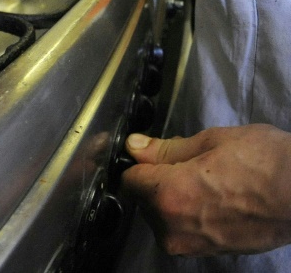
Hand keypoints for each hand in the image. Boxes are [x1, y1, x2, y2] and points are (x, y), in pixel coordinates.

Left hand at [122, 124, 290, 255]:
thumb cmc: (265, 163)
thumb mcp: (211, 141)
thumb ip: (166, 149)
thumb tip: (135, 147)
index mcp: (167, 195)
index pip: (130, 179)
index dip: (141, 163)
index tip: (153, 154)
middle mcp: (173, 227)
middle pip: (145, 200)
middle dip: (159, 181)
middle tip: (191, 165)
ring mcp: (192, 245)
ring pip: (164, 216)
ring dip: (176, 199)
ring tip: (210, 182)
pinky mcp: (210, 253)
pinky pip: (185, 230)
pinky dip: (192, 214)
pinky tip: (217, 199)